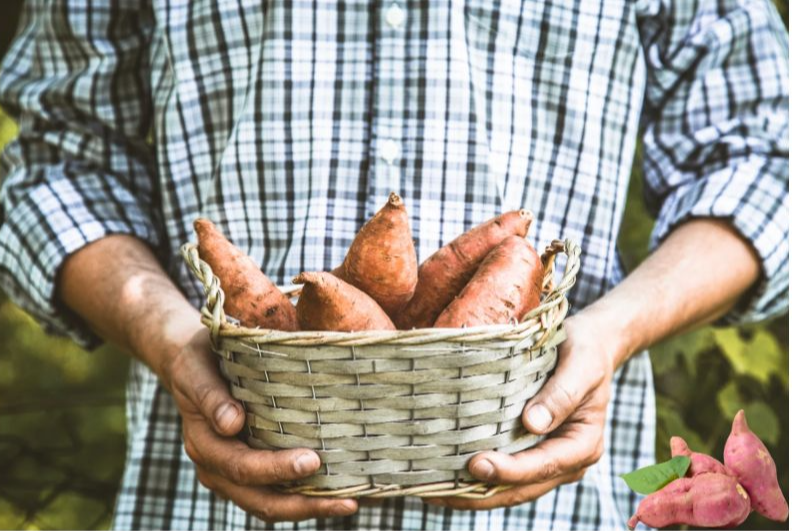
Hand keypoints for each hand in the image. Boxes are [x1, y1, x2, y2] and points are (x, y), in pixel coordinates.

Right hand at [162, 327, 357, 521]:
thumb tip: (232, 423)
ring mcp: (232, 474)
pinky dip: (304, 496)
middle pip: (261, 500)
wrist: (188, 363)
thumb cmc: (196, 361)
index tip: (313, 461)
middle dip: (304, 504)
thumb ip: (211, 397)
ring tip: (349, 503)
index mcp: (204, 445)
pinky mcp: (250, 470)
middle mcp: (217, 468)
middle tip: (346, 501)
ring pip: (271, 504)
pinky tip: (336, 492)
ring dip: (310, 507)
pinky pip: (276, 492)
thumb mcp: (197, 371)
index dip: (276, 469)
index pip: (241, 467)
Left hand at [426, 313, 615, 509]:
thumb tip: (532, 424)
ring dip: (475, 492)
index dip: (510, 471)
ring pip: (510, 488)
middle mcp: (567, 460)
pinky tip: (448, 476)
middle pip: (523, 488)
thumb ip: (561, 394)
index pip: (544, 466)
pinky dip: (478, 479)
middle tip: (440, 489)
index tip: (477, 464)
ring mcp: (548, 460)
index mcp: (583, 444)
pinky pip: (505, 474)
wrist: (589, 347)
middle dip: (483, 492)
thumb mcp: (581, 365)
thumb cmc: (586, 352)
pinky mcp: (530, 452)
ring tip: (435, 492)